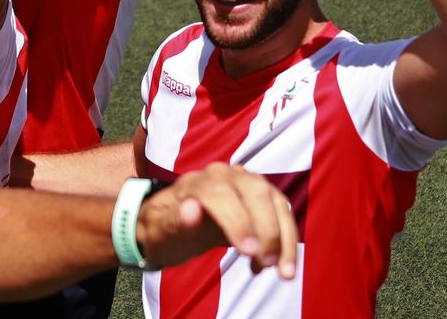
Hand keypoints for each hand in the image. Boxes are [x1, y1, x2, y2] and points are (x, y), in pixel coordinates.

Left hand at [137, 163, 297, 279]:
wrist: (173, 223)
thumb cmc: (164, 229)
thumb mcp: (160, 230)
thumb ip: (175, 220)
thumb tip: (191, 209)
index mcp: (196, 182)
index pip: (220, 193)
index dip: (237, 221)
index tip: (248, 251)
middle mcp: (223, 175)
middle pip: (255, 191)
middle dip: (267, 228)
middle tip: (268, 264)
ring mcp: (245, 182)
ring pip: (274, 200)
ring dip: (285, 236)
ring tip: (283, 272)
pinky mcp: (261, 196)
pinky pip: (281, 213)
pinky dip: (286, 239)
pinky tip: (272, 266)